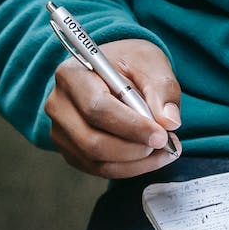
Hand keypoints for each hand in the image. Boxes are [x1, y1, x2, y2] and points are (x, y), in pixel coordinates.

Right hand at [47, 38, 182, 178]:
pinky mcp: (70, 149)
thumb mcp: (150, 62)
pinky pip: (98, 168)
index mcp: (73, 74)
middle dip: (134, 148)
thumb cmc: (130, 62)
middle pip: (92, 140)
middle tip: (168, 144)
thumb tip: (169, 122)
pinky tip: (150, 157)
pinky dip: (129, 167)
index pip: (97, 108)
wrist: (114, 70)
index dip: (130, 126)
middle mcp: (58, 105)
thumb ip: (162, 89)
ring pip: (96, 159)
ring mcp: (60, 131)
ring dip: (135, 162)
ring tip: (165, 150)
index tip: (162, 135)